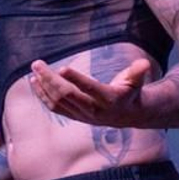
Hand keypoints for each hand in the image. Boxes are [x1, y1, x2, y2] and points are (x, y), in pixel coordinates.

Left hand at [28, 57, 150, 127]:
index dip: (77, 79)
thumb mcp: (137, 80)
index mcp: (109, 100)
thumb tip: (144, 64)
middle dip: (50, 80)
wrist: (128, 115)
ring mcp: (82, 115)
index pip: (90, 89)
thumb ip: (138, 71)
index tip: (62, 68)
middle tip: (37, 64)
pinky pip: (55, 107)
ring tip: (34, 70)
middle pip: (67, 95)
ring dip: (43, 86)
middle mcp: (94, 110)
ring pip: (58, 102)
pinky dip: (43, 96)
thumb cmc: (131, 91)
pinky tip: (35, 83)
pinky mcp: (74, 116)